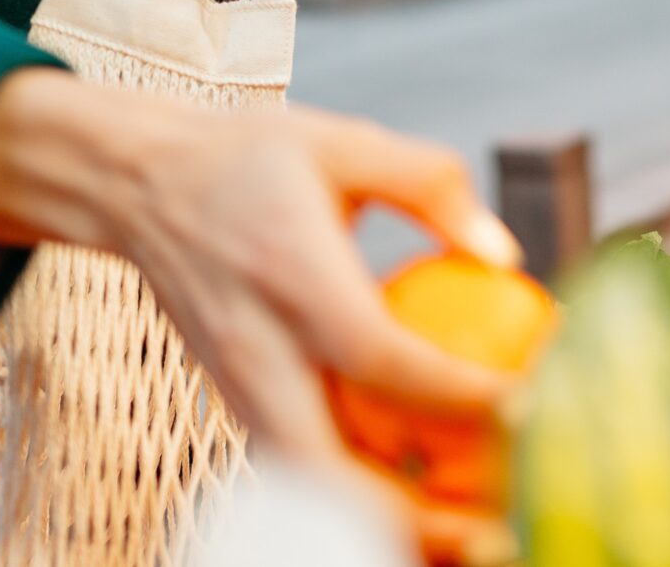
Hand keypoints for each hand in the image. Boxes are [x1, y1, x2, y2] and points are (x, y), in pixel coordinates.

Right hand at [0, 76, 525, 562]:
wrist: (140, 186)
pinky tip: (420, 502)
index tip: (528, 407)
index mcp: (293, 277)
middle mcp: (260, 350)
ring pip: (310, 491)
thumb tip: (505, 254)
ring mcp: (240, 391)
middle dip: (413, 517)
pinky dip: (355, 504)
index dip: (460, 396)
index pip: (381, 360)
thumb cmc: (250, 160)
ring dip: (385, 526)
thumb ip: (431, 185)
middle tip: (497, 527)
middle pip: (331, 468)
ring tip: (471, 535)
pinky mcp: (237, 409)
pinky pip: (299, 475)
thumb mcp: (346, 141)